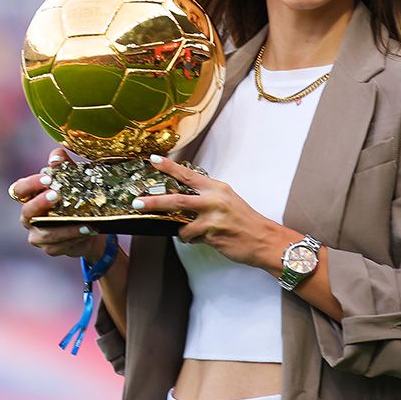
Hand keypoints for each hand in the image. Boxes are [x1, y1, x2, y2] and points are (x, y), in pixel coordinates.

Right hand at [10, 148, 105, 260]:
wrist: (91, 227)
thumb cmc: (76, 198)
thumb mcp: (72, 178)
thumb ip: (63, 165)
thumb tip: (57, 156)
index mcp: (30, 198)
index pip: (18, 190)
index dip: (29, 184)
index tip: (47, 178)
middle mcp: (29, 218)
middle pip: (27, 212)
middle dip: (40, 204)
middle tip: (56, 195)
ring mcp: (38, 235)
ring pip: (46, 233)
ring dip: (65, 227)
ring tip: (83, 221)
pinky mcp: (51, 249)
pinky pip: (60, 246)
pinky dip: (75, 238)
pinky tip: (88, 230)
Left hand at [132, 155, 282, 268]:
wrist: (263, 239)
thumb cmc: (245, 221)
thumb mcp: (227, 200)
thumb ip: (206, 197)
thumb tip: (183, 199)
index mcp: (217, 188)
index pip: (188, 175)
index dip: (169, 167)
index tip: (153, 160)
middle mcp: (214, 200)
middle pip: (176, 199)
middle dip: (154, 202)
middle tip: (137, 203)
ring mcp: (212, 218)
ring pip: (181, 224)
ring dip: (181, 230)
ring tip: (191, 232)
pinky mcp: (212, 235)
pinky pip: (191, 237)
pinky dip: (192, 239)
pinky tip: (205, 239)